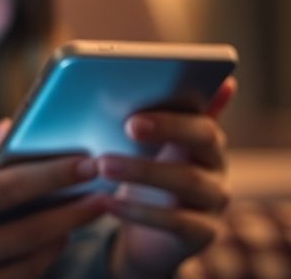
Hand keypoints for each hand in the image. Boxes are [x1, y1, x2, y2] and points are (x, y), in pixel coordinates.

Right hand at [0, 120, 107, 278]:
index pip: (9, 188)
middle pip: (33, 229)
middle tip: (106, 190)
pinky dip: (42, 263)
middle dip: (76, 208)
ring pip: (33, 262)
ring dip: (65, 236)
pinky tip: (53, 243)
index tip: (86, 161)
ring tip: (87, 213)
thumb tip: (5, 129)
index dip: (53, 174)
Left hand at [104, 77, 236, 278]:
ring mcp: (215, 198)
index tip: (138, 107)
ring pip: (188, 179)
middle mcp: (216, 162)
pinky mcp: (205, 231)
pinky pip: (177, 221)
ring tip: (103, 165)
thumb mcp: (136, 148)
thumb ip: (134, 117)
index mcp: (201, 133)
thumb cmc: (138, 177)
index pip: (200, 112)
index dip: (174, 109)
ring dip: (143, 170)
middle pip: (205, 137)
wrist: (144, 237)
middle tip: (128, 126)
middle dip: (167, 128)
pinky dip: (140, 211)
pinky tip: (108, 204)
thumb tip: (110, 83)